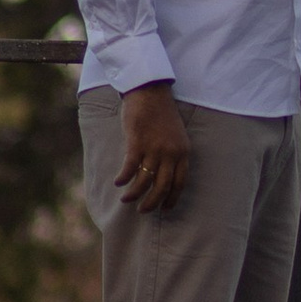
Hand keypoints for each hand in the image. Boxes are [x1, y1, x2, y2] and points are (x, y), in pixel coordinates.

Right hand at [117, 82, 190, 212]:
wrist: (150, 91)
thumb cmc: (161, 112)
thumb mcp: (176, 135)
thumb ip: (173, 154)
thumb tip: (162, 175)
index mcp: (183, 152)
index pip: (180, 183)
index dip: (171, 199)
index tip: (164, 209)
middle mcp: (171, 153)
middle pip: (162, 187)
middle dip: (152, 203)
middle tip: (143, 211)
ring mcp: (154, 149)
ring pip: (145, 181)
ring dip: (134, 194)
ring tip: (127, 200)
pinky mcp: (137, 143)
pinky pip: (130, 168)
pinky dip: (123, 178)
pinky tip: (118, 182)